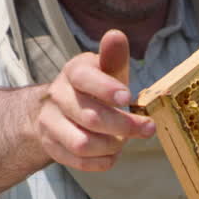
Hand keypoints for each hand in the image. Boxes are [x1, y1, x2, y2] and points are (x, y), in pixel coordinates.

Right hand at [33, 29, 155, 172]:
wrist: (58, 110)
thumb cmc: (94, 87)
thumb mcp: (105, 70)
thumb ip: (113, 57)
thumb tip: (116, 35)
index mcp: (73, 73)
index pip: (83, 77)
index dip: (106, 88)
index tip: (127, 96)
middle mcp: (57, 97)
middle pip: (90, 117)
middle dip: (123, 125)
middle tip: (148, 128)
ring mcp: (50, 123)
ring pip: (82, 144)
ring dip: (111, 146)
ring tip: (123, 142)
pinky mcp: (52, 146)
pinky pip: (79, 162)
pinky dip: (102, 161)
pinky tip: (112, 153)